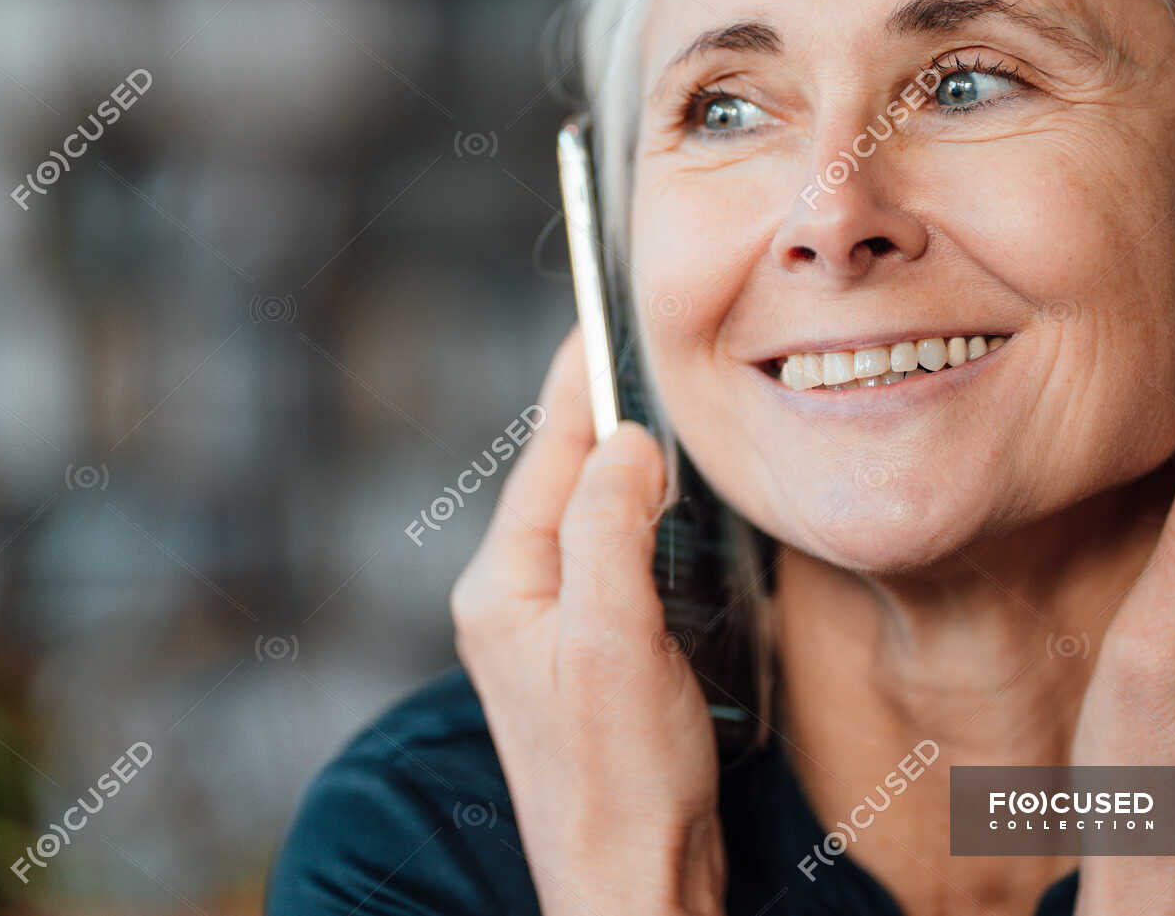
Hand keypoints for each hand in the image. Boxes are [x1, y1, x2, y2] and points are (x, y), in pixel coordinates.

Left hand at [450, 328, 724, 915]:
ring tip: (653, 397)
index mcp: (505, 585)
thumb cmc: (620, 780)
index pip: (547, 453)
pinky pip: (613, 559)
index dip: (581, 381)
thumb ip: (610, 527)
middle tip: (639, 340)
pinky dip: (640, 517)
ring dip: (622, 461)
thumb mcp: (612, 638)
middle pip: (564, 477)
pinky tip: (669, 501)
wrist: (633, 886)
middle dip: (602, 410)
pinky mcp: (589, 656)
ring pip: (590, 516)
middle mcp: (516, 599)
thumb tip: (625, 443)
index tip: (603, 315)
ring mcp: (550, 630)